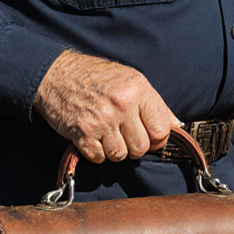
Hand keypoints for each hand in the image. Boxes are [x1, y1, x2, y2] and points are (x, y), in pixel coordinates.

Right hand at [33, 51, 180, 163]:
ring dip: (115, 150)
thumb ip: (155, 104)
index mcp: (138, 89)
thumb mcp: (131, 80)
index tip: (149, 136)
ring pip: (120, 155)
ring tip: (108, 134)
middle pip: (141, 147)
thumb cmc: (95, 77)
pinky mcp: (82, 133)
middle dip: (135, 147)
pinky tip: (93, 136)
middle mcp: (121, 105)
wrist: (56, 75)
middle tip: (125, 135)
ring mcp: (101, 120)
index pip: (161, 129)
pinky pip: (99, 158)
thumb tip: (177, 126)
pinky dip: (97, 153)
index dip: (157, 138)